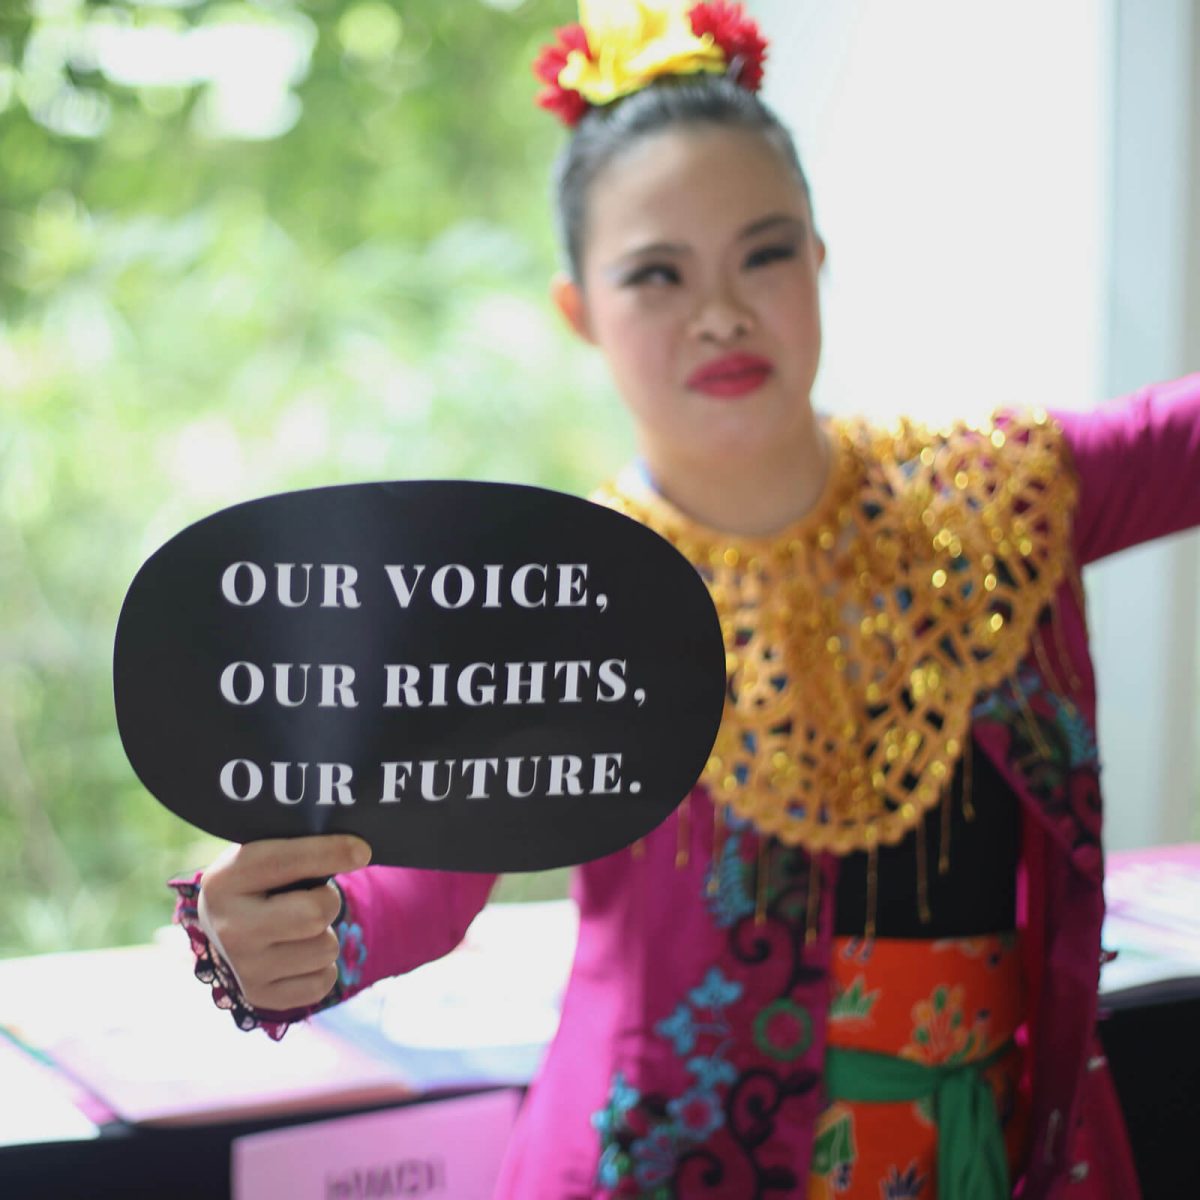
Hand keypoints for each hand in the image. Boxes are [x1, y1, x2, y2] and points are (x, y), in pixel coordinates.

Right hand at [197, 835, 371, 1011]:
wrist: (223, 923)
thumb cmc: (258, 879)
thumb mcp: (264, 852)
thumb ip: (301, 846)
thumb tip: (358, 851)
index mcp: (224, 880)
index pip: (285, 862)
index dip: (331, 853)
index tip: (362, 850)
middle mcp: (228, 927)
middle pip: (314, 914)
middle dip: (329, 900)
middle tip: (318, 896)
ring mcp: (242, 968)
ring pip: (325, 949)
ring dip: (325, 934)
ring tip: (301, 926)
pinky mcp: (260, 996)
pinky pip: (322, 982)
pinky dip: (322, 967)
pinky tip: (301, 953)